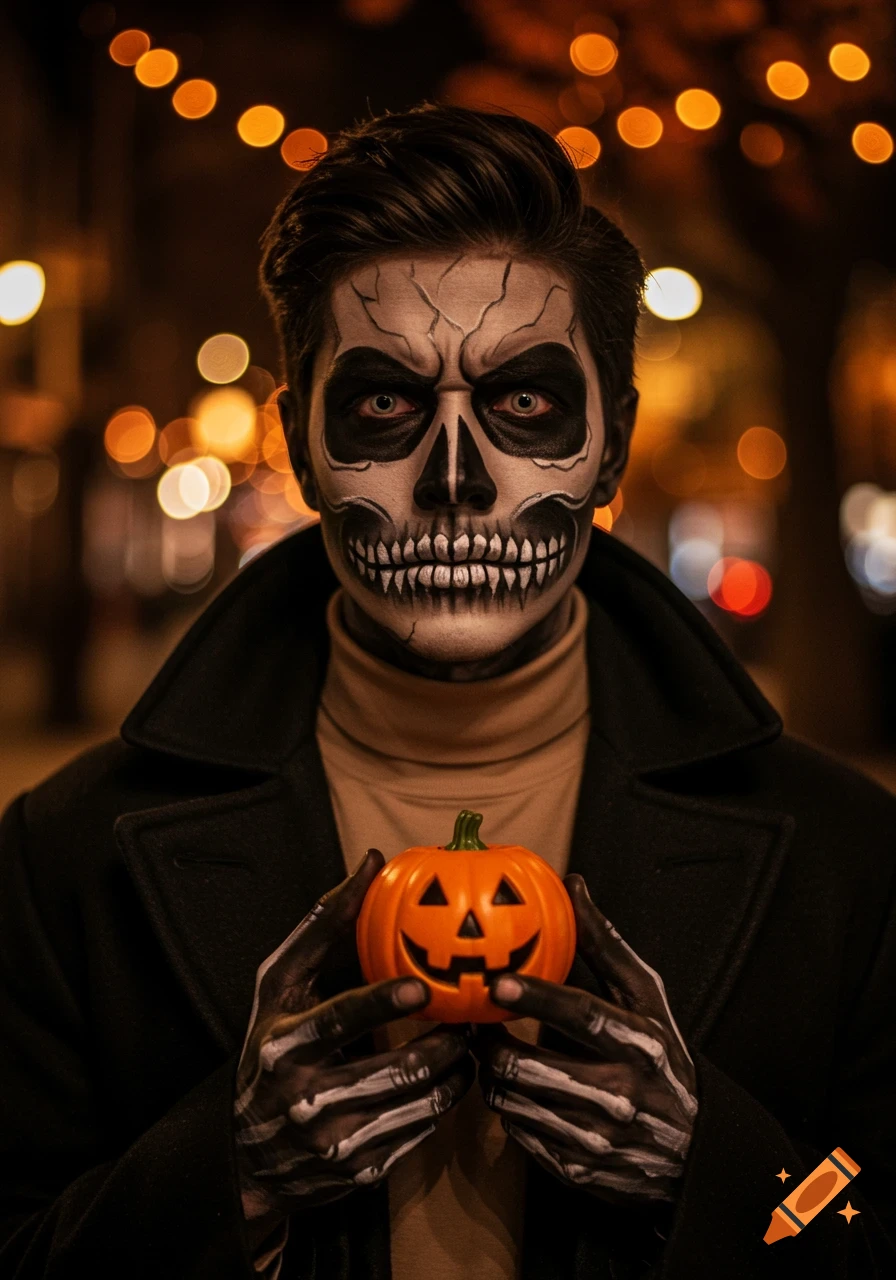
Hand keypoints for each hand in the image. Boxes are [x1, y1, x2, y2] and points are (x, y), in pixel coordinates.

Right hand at [234, 849, 473, 1237]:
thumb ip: (325, 925)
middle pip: (392, 1070)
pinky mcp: (358, 1170)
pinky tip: (457, 1077)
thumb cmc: (270, 1045)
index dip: (380, 1004)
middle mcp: (305, 1097)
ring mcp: (334, 1140)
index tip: (422, 986)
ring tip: (471, 1042)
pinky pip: (419, 1133)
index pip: (337, 1021)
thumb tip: (372, 861)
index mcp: (283, 1046)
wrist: (246, 1154)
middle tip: (469, 1016)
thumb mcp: (280, 985)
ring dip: (455, 1070)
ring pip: (416, 1104)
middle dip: (442, 1043)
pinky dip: (444, 1102)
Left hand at [475, 874, 696, 1203]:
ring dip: (491, 1073)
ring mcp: (598, 1138)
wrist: (698, 1152)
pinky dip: (509, 1109)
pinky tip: (516, 1090)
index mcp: (640, 1043)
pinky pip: (518, 1134)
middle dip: (488, 1042)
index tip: (496, 982)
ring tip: (490, 1051)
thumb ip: (605, 945)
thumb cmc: (663, 1058)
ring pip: (512, 1101)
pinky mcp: (578, 1170)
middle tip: (476, 1021)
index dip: (535, 997)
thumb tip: (572, 884)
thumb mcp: (647, 999)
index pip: (580, 1015)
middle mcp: (621, 1094)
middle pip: (527, 1065)